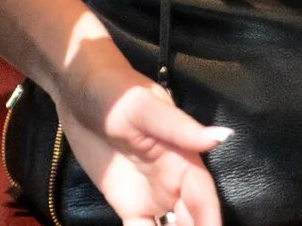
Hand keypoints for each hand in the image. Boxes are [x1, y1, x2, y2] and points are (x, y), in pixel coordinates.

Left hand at [58, 58, 228, 225]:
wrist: (78, 89)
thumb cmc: (115, 91)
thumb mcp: (144, 107)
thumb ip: (181, 128)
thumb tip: (223, 137)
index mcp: (183, 159)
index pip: (203, 198)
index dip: (209, 221)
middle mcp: (173, 182)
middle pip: (192, 219)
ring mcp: (151, 195)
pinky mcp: (127, 203)